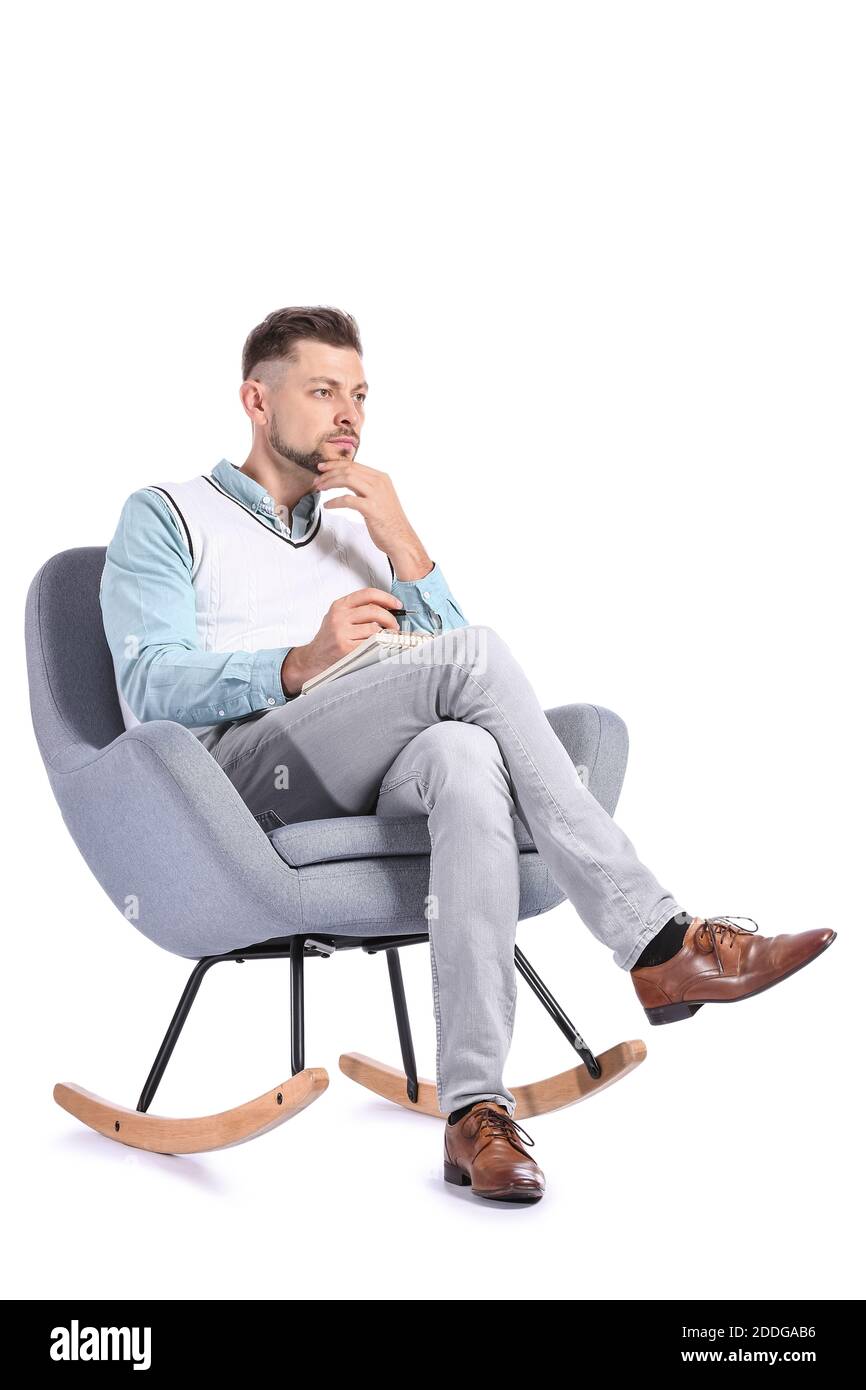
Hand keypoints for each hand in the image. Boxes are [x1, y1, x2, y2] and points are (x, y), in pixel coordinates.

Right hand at [280, 587, 404, 695]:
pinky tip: (379, 646)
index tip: (397, 604)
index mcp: (340, 605)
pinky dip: (379, 644)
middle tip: (395, 626)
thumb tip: (387, 607)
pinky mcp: (345, 648)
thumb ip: (358, 610)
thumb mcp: (339, 617)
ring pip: (375, 629)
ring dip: (385, 634)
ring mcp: (341, 632)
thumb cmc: (330, 638)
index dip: (387, 598)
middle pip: (374, 611)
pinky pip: (370, 643)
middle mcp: (339, 617)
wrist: (314, 657)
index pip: (368, 594)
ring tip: (386, 638)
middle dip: (391, 618)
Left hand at [312, 457, 430, 576]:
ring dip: (330, 483)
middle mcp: (380, 483)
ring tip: (320, 489)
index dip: (335, 465)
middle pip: (348, 469)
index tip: (322, 467)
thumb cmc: (388, 521)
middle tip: (317, 480)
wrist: (401, 539)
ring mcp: (376, 495)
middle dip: (329, 473)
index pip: (354, 465)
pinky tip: (328, 506)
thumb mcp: (379, 497)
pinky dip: (334, 501)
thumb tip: (347, 480)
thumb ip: (366, 487)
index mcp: (381, 478)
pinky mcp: (371, 509)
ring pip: (347, 479)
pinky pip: (347, 500)